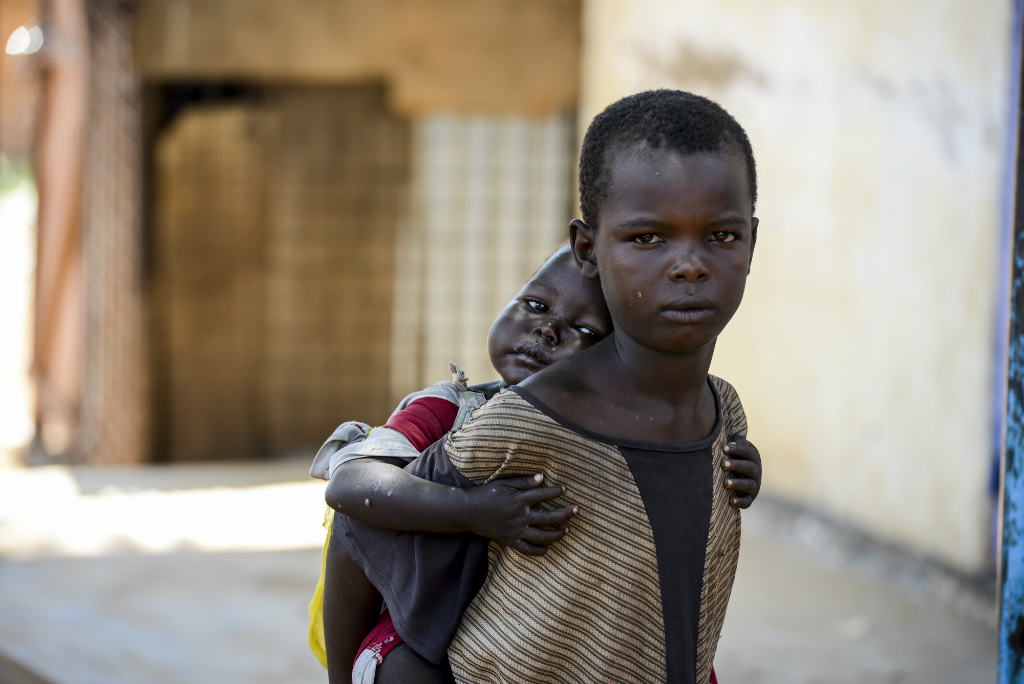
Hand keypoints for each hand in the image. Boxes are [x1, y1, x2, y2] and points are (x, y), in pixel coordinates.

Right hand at [460, 473, 576, 555]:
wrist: (467, 512)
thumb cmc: (486, 494)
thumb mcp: (504, 483)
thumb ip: (523, 482)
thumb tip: (542, 477)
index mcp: (518, 500)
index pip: (542, 496)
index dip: (555, 492)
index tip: (565, 489)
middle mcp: (519, 516)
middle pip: (548, 518)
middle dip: (565, 514)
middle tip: (577, 510)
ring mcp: (515, 530)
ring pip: (541, 536)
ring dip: (557, 534)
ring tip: (567, 530)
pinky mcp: (509, 541)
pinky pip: (527, 549)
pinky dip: (539, 551)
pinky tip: (548, 548)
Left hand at [721, 438, 760, 508]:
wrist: (739, 477)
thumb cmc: (734, 458)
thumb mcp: (736, 449)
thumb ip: (735, 442)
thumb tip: (731, 440)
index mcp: (753, 457)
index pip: (747, 452)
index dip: (736, 450)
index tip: (723, 448)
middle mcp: (756, 472)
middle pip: (749, 468)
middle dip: (736, 465)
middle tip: (723, 464)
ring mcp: (754, 486)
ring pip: (748, 485)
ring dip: (737, 483)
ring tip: (725, 482)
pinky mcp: (749, 498)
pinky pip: (747, 502)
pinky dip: (740, 502)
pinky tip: (731, 501)